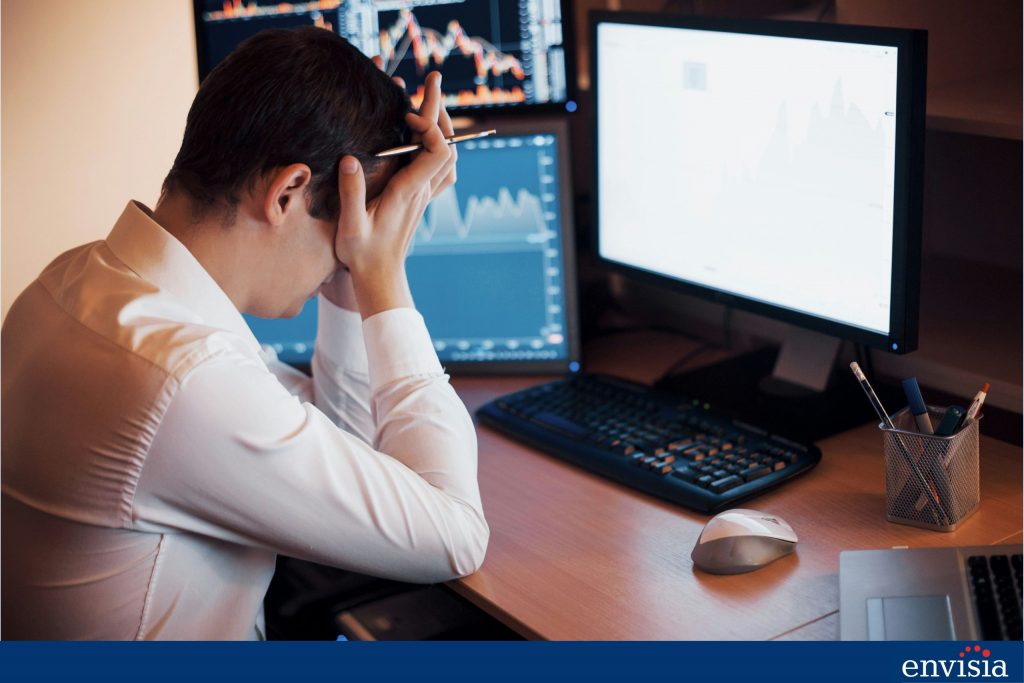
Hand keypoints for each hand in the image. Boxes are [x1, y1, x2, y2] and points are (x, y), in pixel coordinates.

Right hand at [334, 72, 456, 318]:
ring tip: (430, 103)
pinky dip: (441, 147)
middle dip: (441, 110)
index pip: (438, 150)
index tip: (406, 115)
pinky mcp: (420, 200)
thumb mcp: (350, 225)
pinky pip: (442, 169)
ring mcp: (424, 195)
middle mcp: (422, 190)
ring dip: (443, 127)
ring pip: (448, 155)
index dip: (430, 126)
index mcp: (409, 191)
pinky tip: (426, 139)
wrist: (379, 278)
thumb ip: (352, 193)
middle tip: (431, 81)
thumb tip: (349, 159)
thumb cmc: (362, 253)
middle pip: (448, 145)